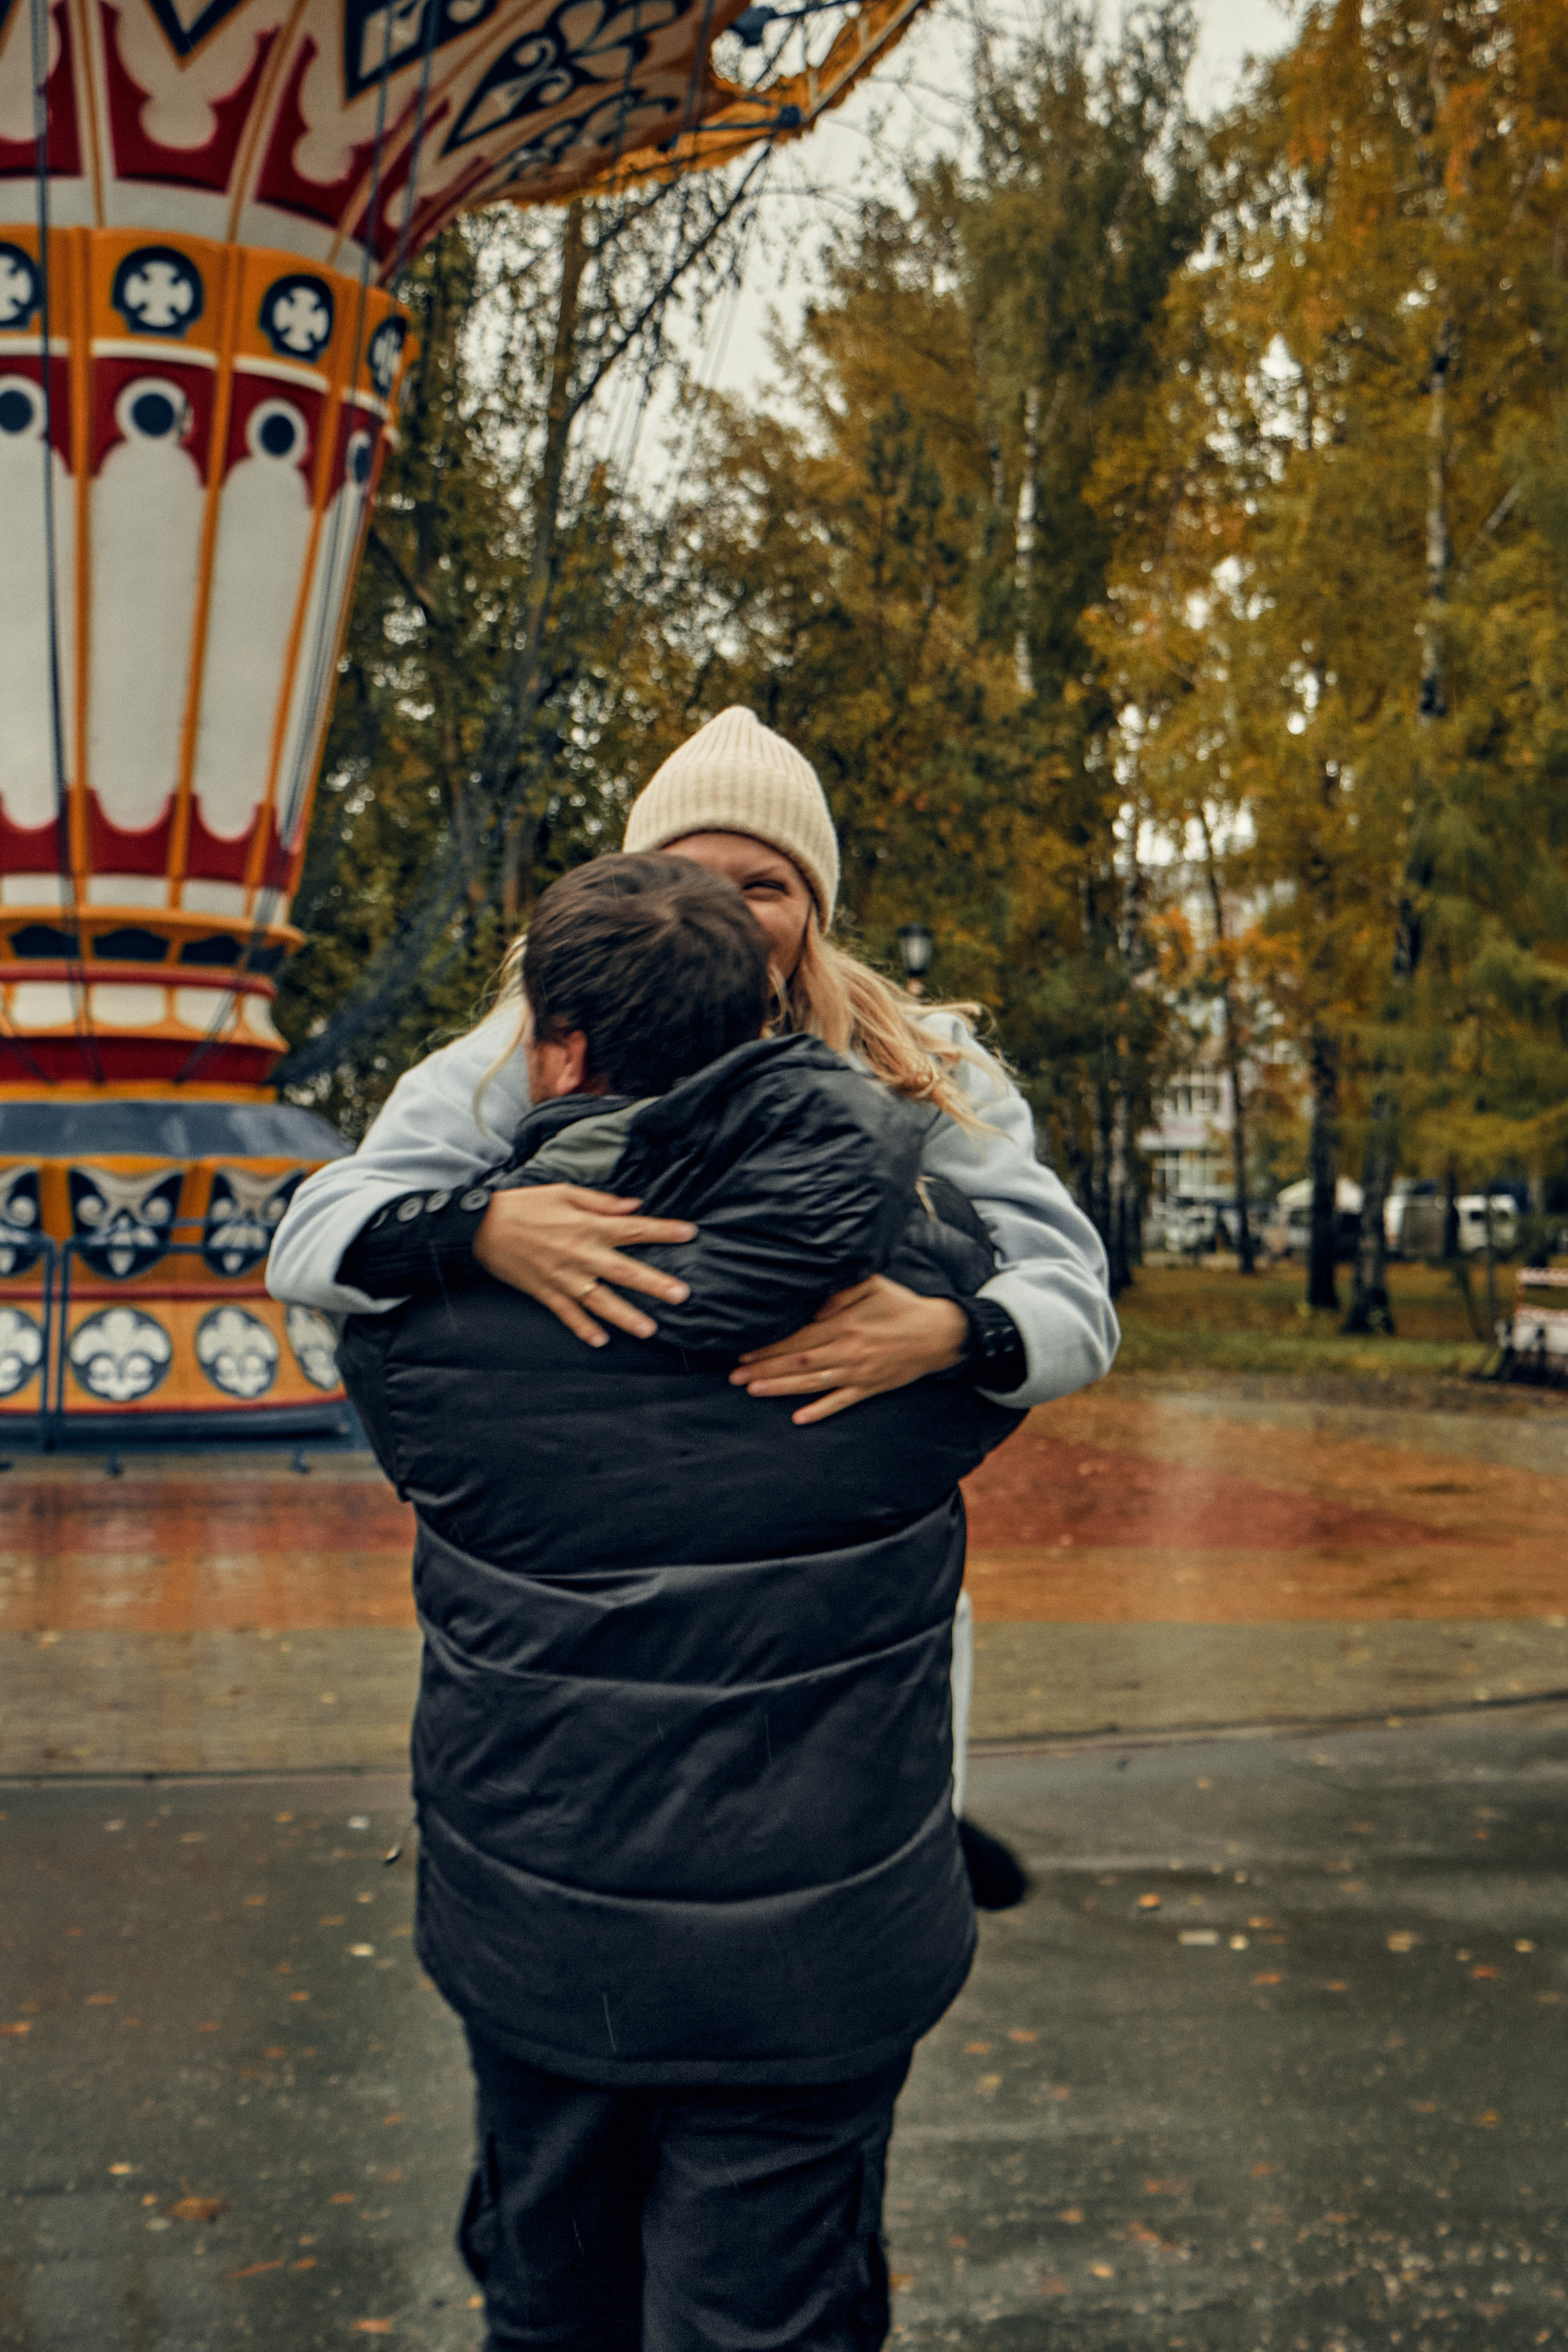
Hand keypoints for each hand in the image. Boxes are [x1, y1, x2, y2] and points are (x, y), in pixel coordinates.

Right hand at [474, 1185, 696, 1346]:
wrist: (480, 1227)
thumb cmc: (523, 1204)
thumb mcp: (564, 1192)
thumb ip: (601, 1202)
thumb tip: (633, 1206)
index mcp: (589, 1226)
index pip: (634, 1229)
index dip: (664, 1231)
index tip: (690, 1234)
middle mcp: (582, 1255)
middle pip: (627, 1272)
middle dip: (656, 1284)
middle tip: (682, 1296)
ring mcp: (564, 1278)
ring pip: (602, 1302)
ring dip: (626, 1317)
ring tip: (650, 1330)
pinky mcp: (546, 1293)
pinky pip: (568, 1315)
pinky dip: (584, 1329)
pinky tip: (601, 1342)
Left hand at [729, 1276, 967, 1424]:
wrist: (938, 1334)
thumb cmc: (901, 1305)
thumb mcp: (872, 1285)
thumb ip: (839, 1292)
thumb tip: (813, 1304)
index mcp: (845, 1324)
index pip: (798, 1337)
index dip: (769, 1347)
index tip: (744, 1353)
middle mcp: (848, 1351)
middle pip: (799, 1363)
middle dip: (765, 1369)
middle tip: (735, 1377)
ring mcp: (859, 1373)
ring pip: (813, 1383)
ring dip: (781, 1388)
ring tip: (753, 1391)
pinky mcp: (870, 1388)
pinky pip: (841, 1402)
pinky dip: (820, 1411)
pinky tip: (799, 1418)